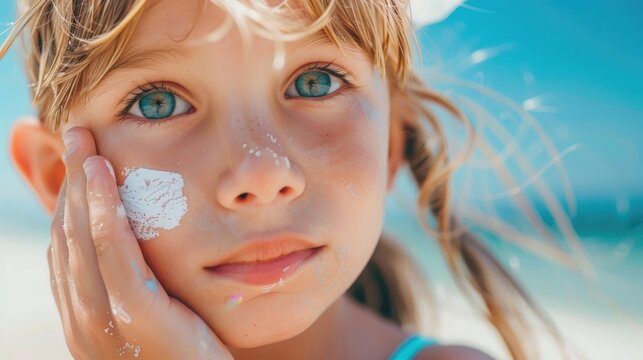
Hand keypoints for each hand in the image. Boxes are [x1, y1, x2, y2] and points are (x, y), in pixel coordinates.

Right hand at [48, 126, 232, 359]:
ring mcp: (104, 325)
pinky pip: (112, 254)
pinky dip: (105, 210)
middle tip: (77, 135)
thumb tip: (143, 252)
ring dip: (83, 184)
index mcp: (86, 322)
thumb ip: (143, 290)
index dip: (71, 201)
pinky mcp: (138, 319)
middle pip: (68, 237)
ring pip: (83, 238)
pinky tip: (106, 174)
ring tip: (86, 140)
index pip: (67, 249)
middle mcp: (83, 324)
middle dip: (71, 182)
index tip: (82, 162)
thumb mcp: (161, 322)